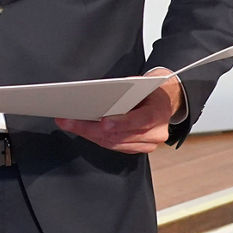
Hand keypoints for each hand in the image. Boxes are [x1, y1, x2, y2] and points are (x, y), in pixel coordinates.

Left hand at [54, 71, 181, 153]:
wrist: (164, 101)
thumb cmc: (149, 90)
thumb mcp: (140, 83)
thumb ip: (124, 91)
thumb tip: (97, 94)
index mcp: (159, 113)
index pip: (141, 120)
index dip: (121, 123)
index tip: (103, 122)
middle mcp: (156, 133)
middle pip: (120, 135)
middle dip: (91, 128)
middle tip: (69, 121)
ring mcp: (148, 144)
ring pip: (114, 143)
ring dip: (89, 134)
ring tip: (69, 124)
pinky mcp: (138, 148)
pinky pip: (114, 146)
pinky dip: (97, 138)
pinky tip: (82, 130)